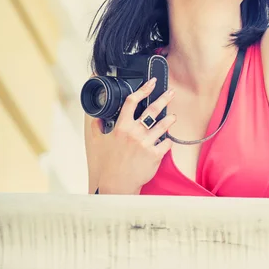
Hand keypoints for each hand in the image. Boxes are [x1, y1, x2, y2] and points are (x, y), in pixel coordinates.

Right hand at [90, 77, 175, 193]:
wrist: (117, 184)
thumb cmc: (107, 165)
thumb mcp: (98, 143)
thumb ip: (96, 128)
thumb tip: (96, 118)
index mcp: (121, 127)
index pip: (132, 102)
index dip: (143, 90)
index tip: (151, 83)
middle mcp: (134, 133)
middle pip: (152, 110)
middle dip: (164, 98)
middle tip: (171, 93)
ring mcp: (146, 143)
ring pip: (162, 125)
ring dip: (169, 119)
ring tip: (173, 116)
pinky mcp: (155, 155)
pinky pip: (166, 143)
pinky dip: (168, 141)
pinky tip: (168, 139)